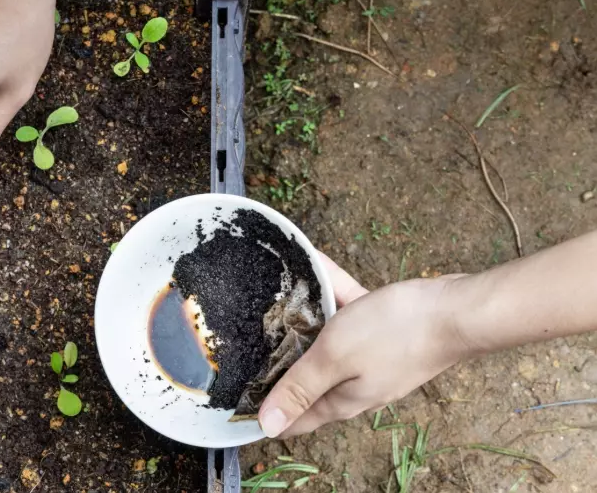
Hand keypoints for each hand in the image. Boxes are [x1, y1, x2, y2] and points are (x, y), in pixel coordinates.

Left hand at [258, 254, 468, 437]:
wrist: (456, 310)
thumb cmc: (395, 333)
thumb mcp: (335, 357)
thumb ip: (300, 388)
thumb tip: (268, 427)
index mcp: (341, 399)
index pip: (295, 418)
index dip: (265, 414)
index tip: (236, 400)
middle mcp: (355, 383)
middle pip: (308, 376)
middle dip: (280, 361)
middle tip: (249, 341)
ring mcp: (372, 357)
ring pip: (328, 339)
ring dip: (306, 318)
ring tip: (279, 296)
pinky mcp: (385, 332)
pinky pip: (348, 311)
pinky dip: (334, 293)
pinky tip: (319, 265)